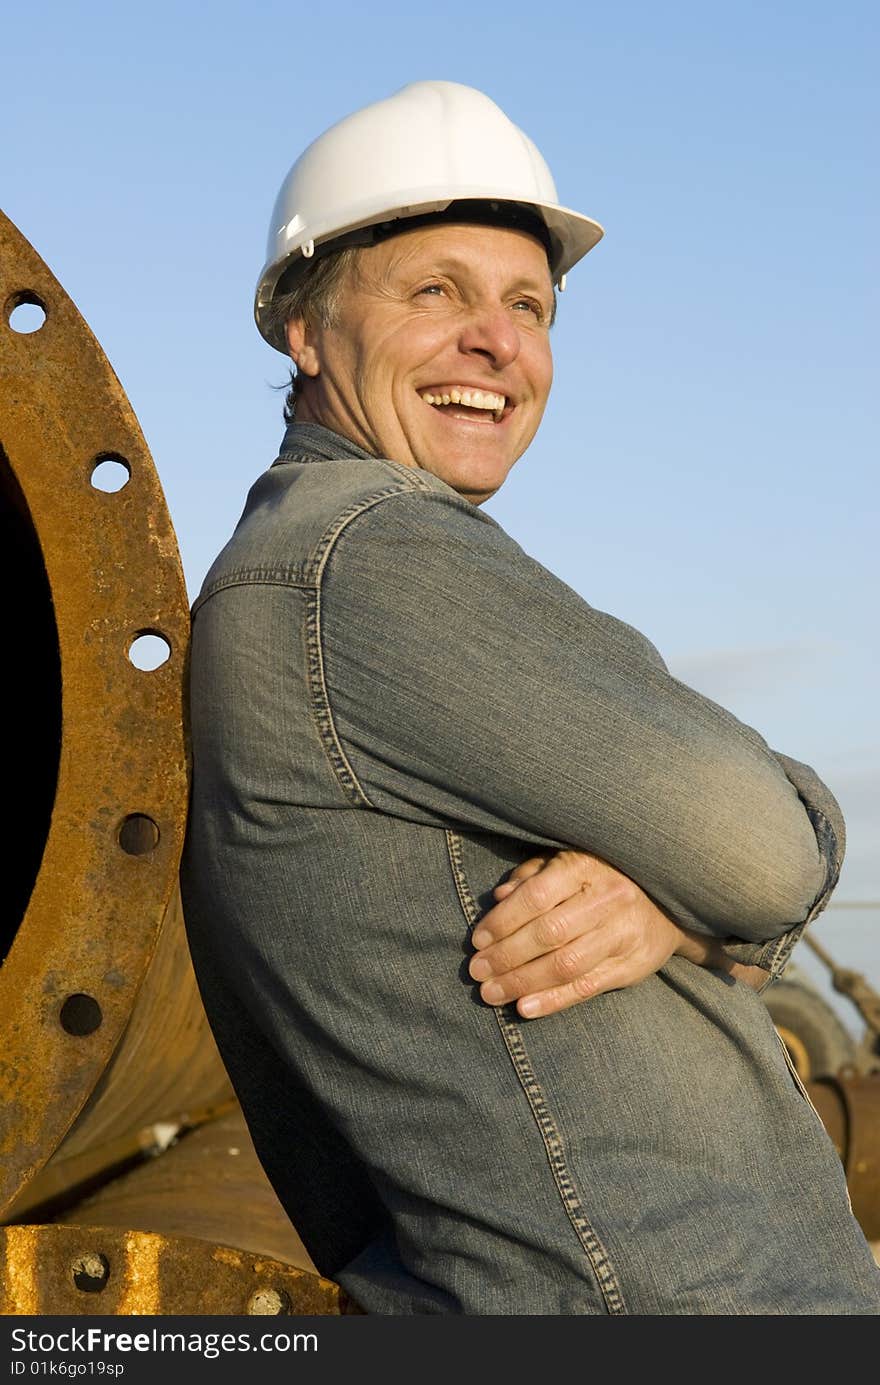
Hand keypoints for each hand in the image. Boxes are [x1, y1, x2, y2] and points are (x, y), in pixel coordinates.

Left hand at [468, 850, 766, 1018]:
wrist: (669, 903)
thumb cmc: (601, 879)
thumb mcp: (567, 864)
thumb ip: (532, 876)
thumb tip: (498, 898)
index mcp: (587, 867)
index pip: (538, 896)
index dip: (503, 920)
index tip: (477, 940)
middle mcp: (609, 899)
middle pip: (549, 934)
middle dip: (506, 956)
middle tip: (477, 971)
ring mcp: (624, 934)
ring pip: (566, 965)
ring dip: (523, 983)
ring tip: (491, 993)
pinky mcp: (633, 965)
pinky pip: (588, 987)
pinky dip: (554, 1001)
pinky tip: (525, 1008)